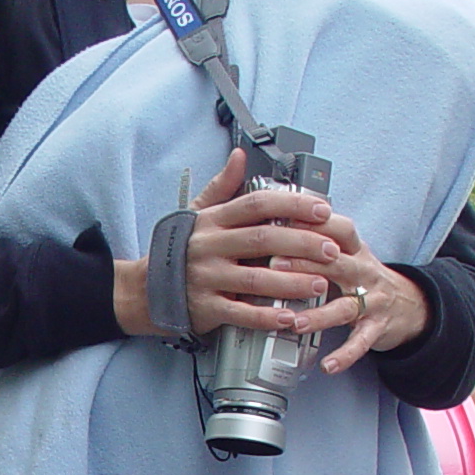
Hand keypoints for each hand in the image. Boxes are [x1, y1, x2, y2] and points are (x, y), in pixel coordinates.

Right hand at [112, 148, 341, 338]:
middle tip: (332, 250)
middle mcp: (210, 247)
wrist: (143, 290)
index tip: (322, 210)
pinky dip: (266, 317)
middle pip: (263, 241)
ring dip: (291, 283)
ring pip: (255, 280)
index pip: (256, 205)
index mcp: (213, 221)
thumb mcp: (196, 213)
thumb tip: (240, 156)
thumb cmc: (177, 250)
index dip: (292, 206)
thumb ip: (222, 187)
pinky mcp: (205, 308)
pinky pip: (240, 314)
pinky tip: (290, 317)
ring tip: (320, 284)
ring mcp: (206, 278)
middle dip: (302, 244)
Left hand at [290, 219, 431, 374]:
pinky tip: (328, 365)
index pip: (340, 229)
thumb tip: (279, 226)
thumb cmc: (366, 277)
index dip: (317, 223)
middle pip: (337, 264)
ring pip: (345, 307)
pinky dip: (344, 355)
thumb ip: (320, 241)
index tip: (289, 221)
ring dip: (319, 315)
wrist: (411, 304)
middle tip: (276, 266)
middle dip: (306, 264)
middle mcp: (365, 272)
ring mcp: (373, 300)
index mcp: (356, 250)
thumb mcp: (350, 253)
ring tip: (296, 322)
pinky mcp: (377, 327)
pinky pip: (360, 342)